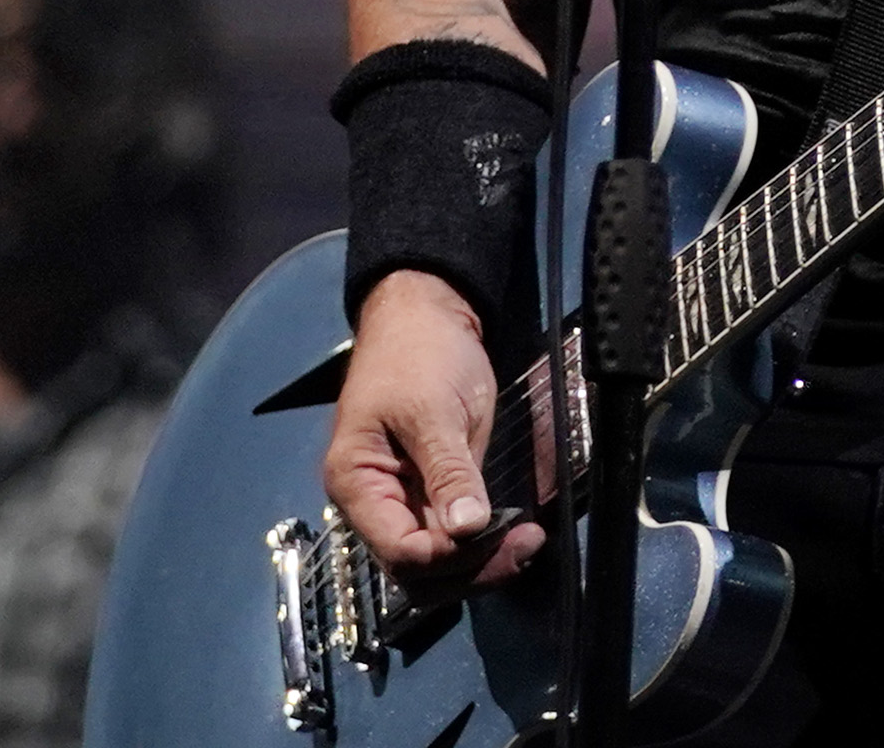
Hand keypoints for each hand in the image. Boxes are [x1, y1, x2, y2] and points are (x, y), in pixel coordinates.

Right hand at [324, 270, 544, 593]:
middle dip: (470, 567)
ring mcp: (403, 499)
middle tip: (524, 548)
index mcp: (356, 480)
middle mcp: (374, 501)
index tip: (494, 536)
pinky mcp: (432, 492)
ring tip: (526, 544)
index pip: (399, 548)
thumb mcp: (433, 410)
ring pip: (436, 561)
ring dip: (480, 562)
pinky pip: (452, 537)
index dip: (446, 555)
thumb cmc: (417, 352)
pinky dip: (483, 543)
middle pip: (416, 566)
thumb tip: (466, 527)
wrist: (426, 315)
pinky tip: (514, 534)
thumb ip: (448, 471)